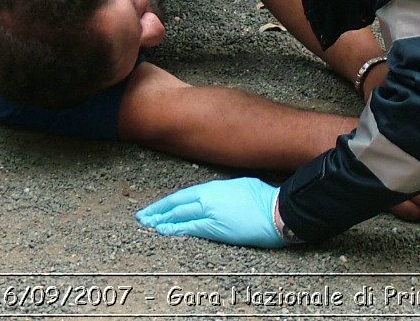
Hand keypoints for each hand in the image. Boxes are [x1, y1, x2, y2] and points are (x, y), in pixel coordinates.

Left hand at [136, 177, 285, 247]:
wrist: (277, 211)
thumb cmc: (263, 198)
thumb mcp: (238, 187)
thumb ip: (221, 193)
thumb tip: (214, 199)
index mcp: (212, 188)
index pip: (181, 196)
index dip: (165, 203)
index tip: (153, 208)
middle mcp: (208, 198)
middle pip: (176, 206)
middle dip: (157, 212)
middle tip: (142, 218)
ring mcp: (210, 213)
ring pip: (179, 217)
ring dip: (162, 221)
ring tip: (148, 226)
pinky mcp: (216, 229)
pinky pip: (190, 229)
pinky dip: (175, 230)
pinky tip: (164, 232)